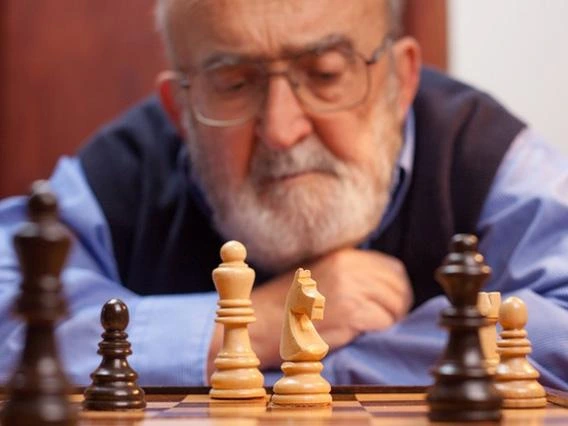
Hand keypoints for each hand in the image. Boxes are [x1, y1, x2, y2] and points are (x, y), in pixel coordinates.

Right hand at [243, 248, 412, 369]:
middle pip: (397, 285)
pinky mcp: (349, 313)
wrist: (262, 322)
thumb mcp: (319, 274)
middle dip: (398, 304)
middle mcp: (349, 268)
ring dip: (389, 319)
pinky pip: (382, 321)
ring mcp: (349, 289)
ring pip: (393, 304)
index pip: (391, 267)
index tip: (393, 302)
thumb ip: (348, 273)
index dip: (398, 287)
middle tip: (390, 319)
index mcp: (343, 256)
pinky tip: (363, 333)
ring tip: (375, 327)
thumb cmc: (288, 304)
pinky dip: (379, 330)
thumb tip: (383, 285)